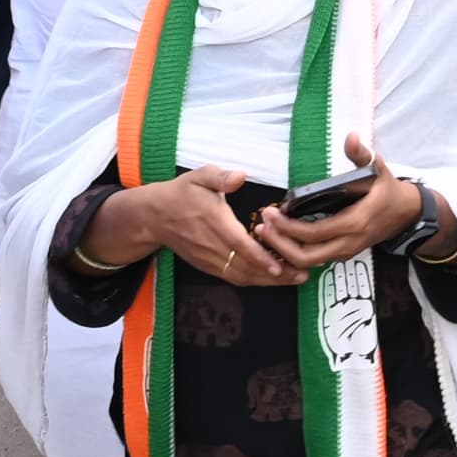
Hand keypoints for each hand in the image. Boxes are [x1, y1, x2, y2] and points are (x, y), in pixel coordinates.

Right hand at [88, 162, 292, 288]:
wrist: (153, 217)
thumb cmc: (182, 193)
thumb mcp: (199, 176)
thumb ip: (220, 176)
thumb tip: (239, 176)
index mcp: (212, 220)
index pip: (237, 243)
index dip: (258, 257)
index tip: (278, 265)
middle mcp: (211, 245)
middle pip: (244, 266)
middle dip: (274, 274)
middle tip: (302, 274)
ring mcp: (208, 259)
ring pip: (240, 276)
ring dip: (268, 281)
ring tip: (295, 278)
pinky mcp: (207, 266)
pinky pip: (233, 277)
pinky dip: (254, 280)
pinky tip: (274, 277)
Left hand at [256, 134, 437, 274]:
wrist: (407, 215)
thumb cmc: (389, 190)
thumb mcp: (379, 169)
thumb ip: (362, 154)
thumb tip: (350, 136)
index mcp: (355, 222)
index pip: (314, 232)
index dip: (289, 227)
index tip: (271, 212)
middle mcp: (348, 242)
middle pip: (305, 255)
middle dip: (280, 243)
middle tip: (262, 225)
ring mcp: (345, 251)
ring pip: (307, 262)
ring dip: (284, 250)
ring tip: (266, 232)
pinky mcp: (342, 254)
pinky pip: (314, 260)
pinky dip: (294, 253)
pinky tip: (280, 238)